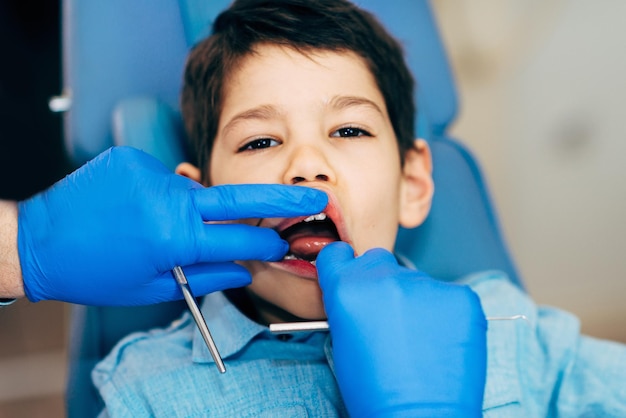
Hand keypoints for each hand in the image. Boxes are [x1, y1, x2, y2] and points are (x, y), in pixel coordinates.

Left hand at [18, 146, 326, 305]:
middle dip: (282, 198)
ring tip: (159, 226)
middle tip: (314, 195)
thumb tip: (242, 269)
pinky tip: (138, 210)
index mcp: (176, 237)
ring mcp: (152, 174)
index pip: (240, 238)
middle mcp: (169, 199)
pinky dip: (162, 196)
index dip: (267, 243)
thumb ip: (205, 275)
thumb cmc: (94, 273)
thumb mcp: (154, 286)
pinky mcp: (134, 159)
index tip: (285, 243)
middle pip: (238, 197)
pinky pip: (165, 179)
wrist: (39, 239)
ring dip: (194, 209)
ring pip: (194, 192)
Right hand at [317, 242, 486, 417]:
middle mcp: (385, 279)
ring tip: (420, 341)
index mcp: (348, 289)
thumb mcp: (343, 344)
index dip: (343, 266)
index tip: (350, 275)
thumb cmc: (375, 392)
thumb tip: (360, 292)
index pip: (338, 254)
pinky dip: (445, 313)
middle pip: (378, 261)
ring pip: (416, 282)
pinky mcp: (461, 297)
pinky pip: (448, 296)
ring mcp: (427, 285)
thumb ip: (349, 306)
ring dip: (417, 301)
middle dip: (381, 281)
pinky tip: (441, 342)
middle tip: (390, 316)